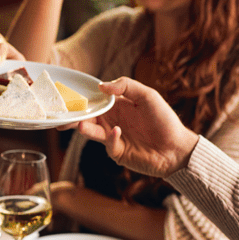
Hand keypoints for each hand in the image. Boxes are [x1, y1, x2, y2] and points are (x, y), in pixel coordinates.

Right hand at [62, 77, 199, 177]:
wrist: (176, 148)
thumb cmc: (164, 120)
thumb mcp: (148, 96)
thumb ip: (126, 86)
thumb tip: (101, 86)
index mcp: (118, 106)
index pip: (95, 101)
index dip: (83, 99)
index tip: (69, 97)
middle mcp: (112, 121)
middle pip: (88, 117)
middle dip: (74, 116)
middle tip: (62, 116)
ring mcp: (113, 137)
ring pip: (92, 131)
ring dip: (85, 128)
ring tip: (81, 125)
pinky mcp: (117, 152)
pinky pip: (108, 144)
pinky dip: (110, 138)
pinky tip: (117, 132)